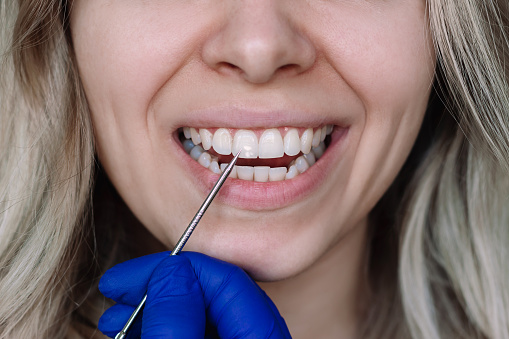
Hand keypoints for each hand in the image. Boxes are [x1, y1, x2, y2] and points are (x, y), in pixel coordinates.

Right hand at [98, 251, 290, 338]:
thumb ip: (177, 319)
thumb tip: (170, 272)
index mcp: (261, 337)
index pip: (226, 278)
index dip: (177, 269)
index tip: (134, 277)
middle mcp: (255, 337)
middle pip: (210, 292)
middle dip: (159, 286)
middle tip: (120, 289)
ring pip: (198, 313)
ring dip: (153, 308)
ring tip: (116, 317)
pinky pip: (194, 331)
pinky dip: (162, 327)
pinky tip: (131, 330)